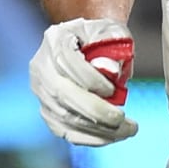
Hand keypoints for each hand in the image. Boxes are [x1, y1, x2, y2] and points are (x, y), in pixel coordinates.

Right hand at [28, 17, 137, 146]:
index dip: (90, 79)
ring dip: (98, 129)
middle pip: (62, 94)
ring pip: (65, 117)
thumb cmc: (101, 36)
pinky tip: (112, 136)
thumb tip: (111, 69)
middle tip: (122, 119)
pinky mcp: (48, 112)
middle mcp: (41, 67)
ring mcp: (41, 92)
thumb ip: (114, 42)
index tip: (113, 90)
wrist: (86, 43)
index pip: (66, 61)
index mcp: (55, 39)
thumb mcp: (110, 29)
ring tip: (127, 130)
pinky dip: (90, 138)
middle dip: (95, 111)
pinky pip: (66, 131)